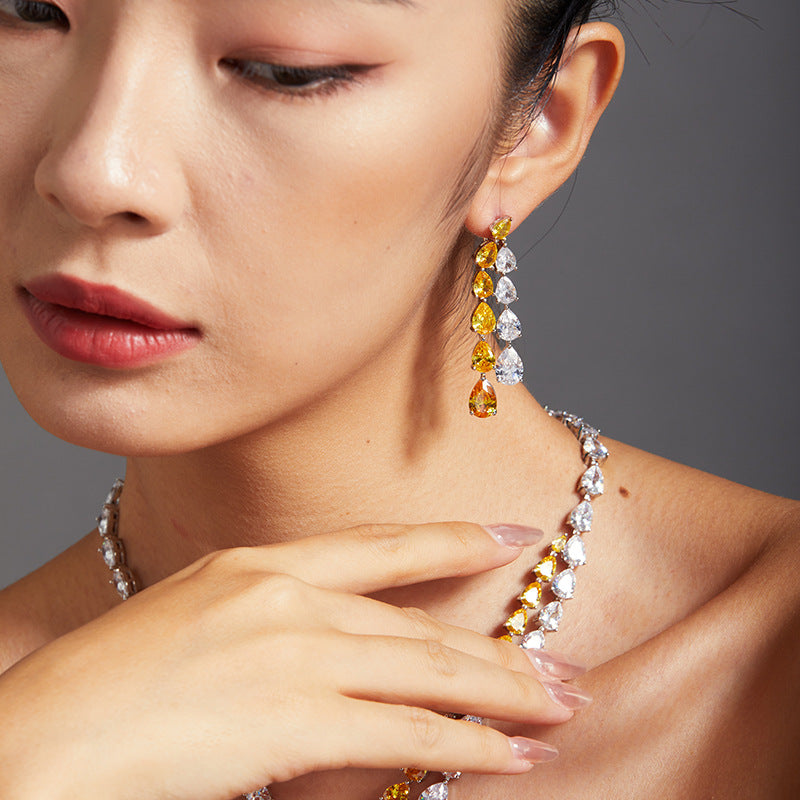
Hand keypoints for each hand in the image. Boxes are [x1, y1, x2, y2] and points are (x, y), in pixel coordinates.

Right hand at [0, 522, 585, 799]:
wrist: (40, 739)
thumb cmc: (109, 687)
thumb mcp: (199, 624)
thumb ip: (278, 626)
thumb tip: (345, 652)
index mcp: (258, 566)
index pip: (379, 544)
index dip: (450, 537)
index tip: (508, 533)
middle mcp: (285, 598)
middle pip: (419, 623)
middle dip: (500, 649)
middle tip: (562, 665)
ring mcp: (293, 654)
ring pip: (427, 673)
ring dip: (500, 697)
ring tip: (558, 710)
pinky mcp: (294, 718)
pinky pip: (404, 732)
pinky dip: (463, 746)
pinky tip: (507, 758)